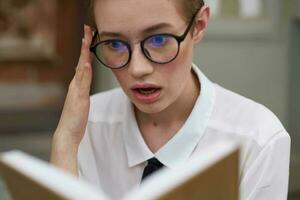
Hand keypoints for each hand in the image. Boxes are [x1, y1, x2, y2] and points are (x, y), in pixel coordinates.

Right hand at [54, 25, 93, 145]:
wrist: (68, 133)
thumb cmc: (75, 117)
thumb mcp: (81, 98)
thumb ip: (83, 86)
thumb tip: (86, 74)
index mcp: (78, 84)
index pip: (83, 62)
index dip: (87, 49)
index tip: (90, 35)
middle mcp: (76, 84)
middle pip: (81, 60)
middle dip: (85, 44)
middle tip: (87, 28)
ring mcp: (76, 90)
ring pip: (81, 68)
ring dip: (84, 53)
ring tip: (86, 39)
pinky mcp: (79, 99)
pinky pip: (82, 83)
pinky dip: (84, 72)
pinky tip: (86, 63)